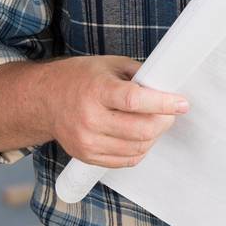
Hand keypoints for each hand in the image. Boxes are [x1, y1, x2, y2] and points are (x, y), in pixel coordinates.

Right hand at [43, 56, 187, 167]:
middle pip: (141, 130)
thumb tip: (169, 87)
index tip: (181, 103)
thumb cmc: (81, 79)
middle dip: (165, 121)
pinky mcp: (87, 156)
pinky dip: (141, 149)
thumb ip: (140, 75)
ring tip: (155, 122)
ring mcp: (86, 141)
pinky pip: (127, 160)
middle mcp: (89, 118)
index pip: (135, 101)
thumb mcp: (110, 65)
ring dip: (155, 136)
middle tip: (170, 112)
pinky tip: (140, 135)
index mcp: (96, 91)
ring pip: (138, 148)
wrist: (44, 100)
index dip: (163, 103)